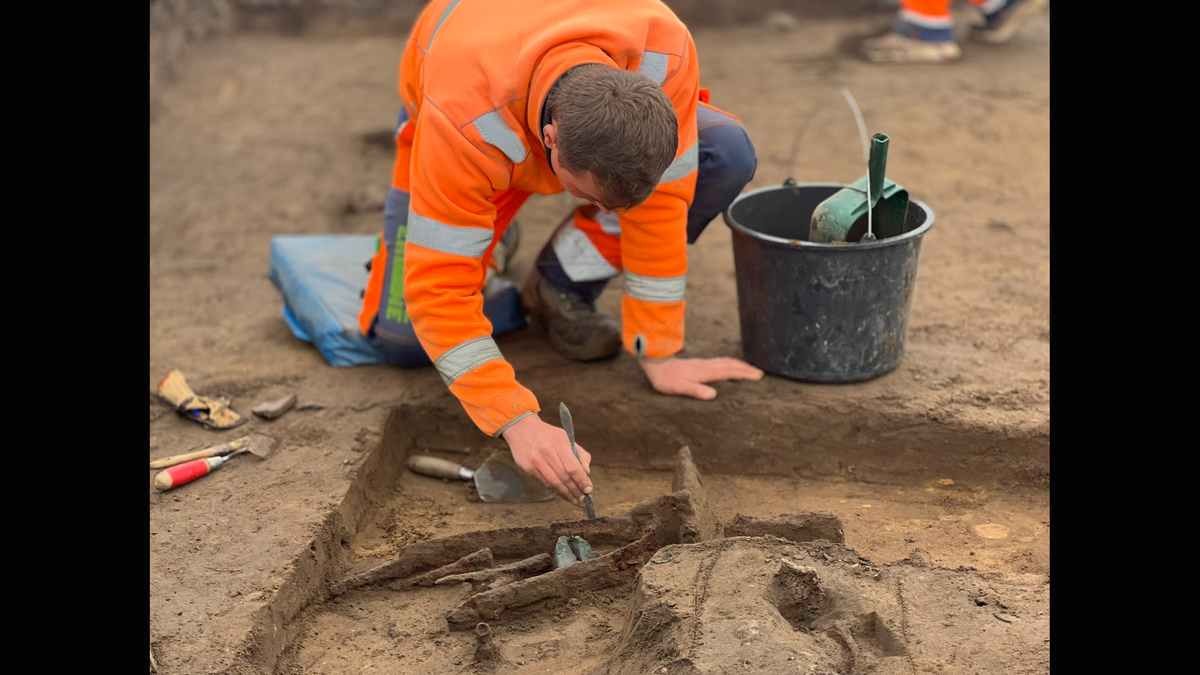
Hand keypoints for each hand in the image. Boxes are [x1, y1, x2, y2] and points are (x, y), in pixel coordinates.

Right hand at [501, 414, 592, 503]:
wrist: (522, 429)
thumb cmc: (548, 435)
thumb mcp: (566, 437)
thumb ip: (579, 453)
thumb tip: (587, 472)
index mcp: (559, 443)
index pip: (572, 466)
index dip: (581, 480)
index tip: (588, 489)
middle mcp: (547, 452)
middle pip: (564, 476)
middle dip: (575, 489)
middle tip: (583, 497)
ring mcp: (536, 461)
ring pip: (554, 482)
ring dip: (566, 493)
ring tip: (574, 499)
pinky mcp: (529, 468)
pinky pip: (545, 482)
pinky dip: (556, 490)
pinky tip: (563, 494)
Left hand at [639, 356, 763, 399]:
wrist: (657, 364)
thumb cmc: (667, 378)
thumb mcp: (679, 387)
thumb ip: (696, 391)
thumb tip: (712, 395)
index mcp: (706, 373)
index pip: (729, 373)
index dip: (744, 375)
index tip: (757, 377)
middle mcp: (707, 366)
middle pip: (731, 365)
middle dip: (746, 369)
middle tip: (760, 373)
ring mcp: (704, 364)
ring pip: (726, 362)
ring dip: (740, 365)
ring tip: (750, 369)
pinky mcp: (700, 364)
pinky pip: (720, 362)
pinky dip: (730, 364)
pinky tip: (730, 366)